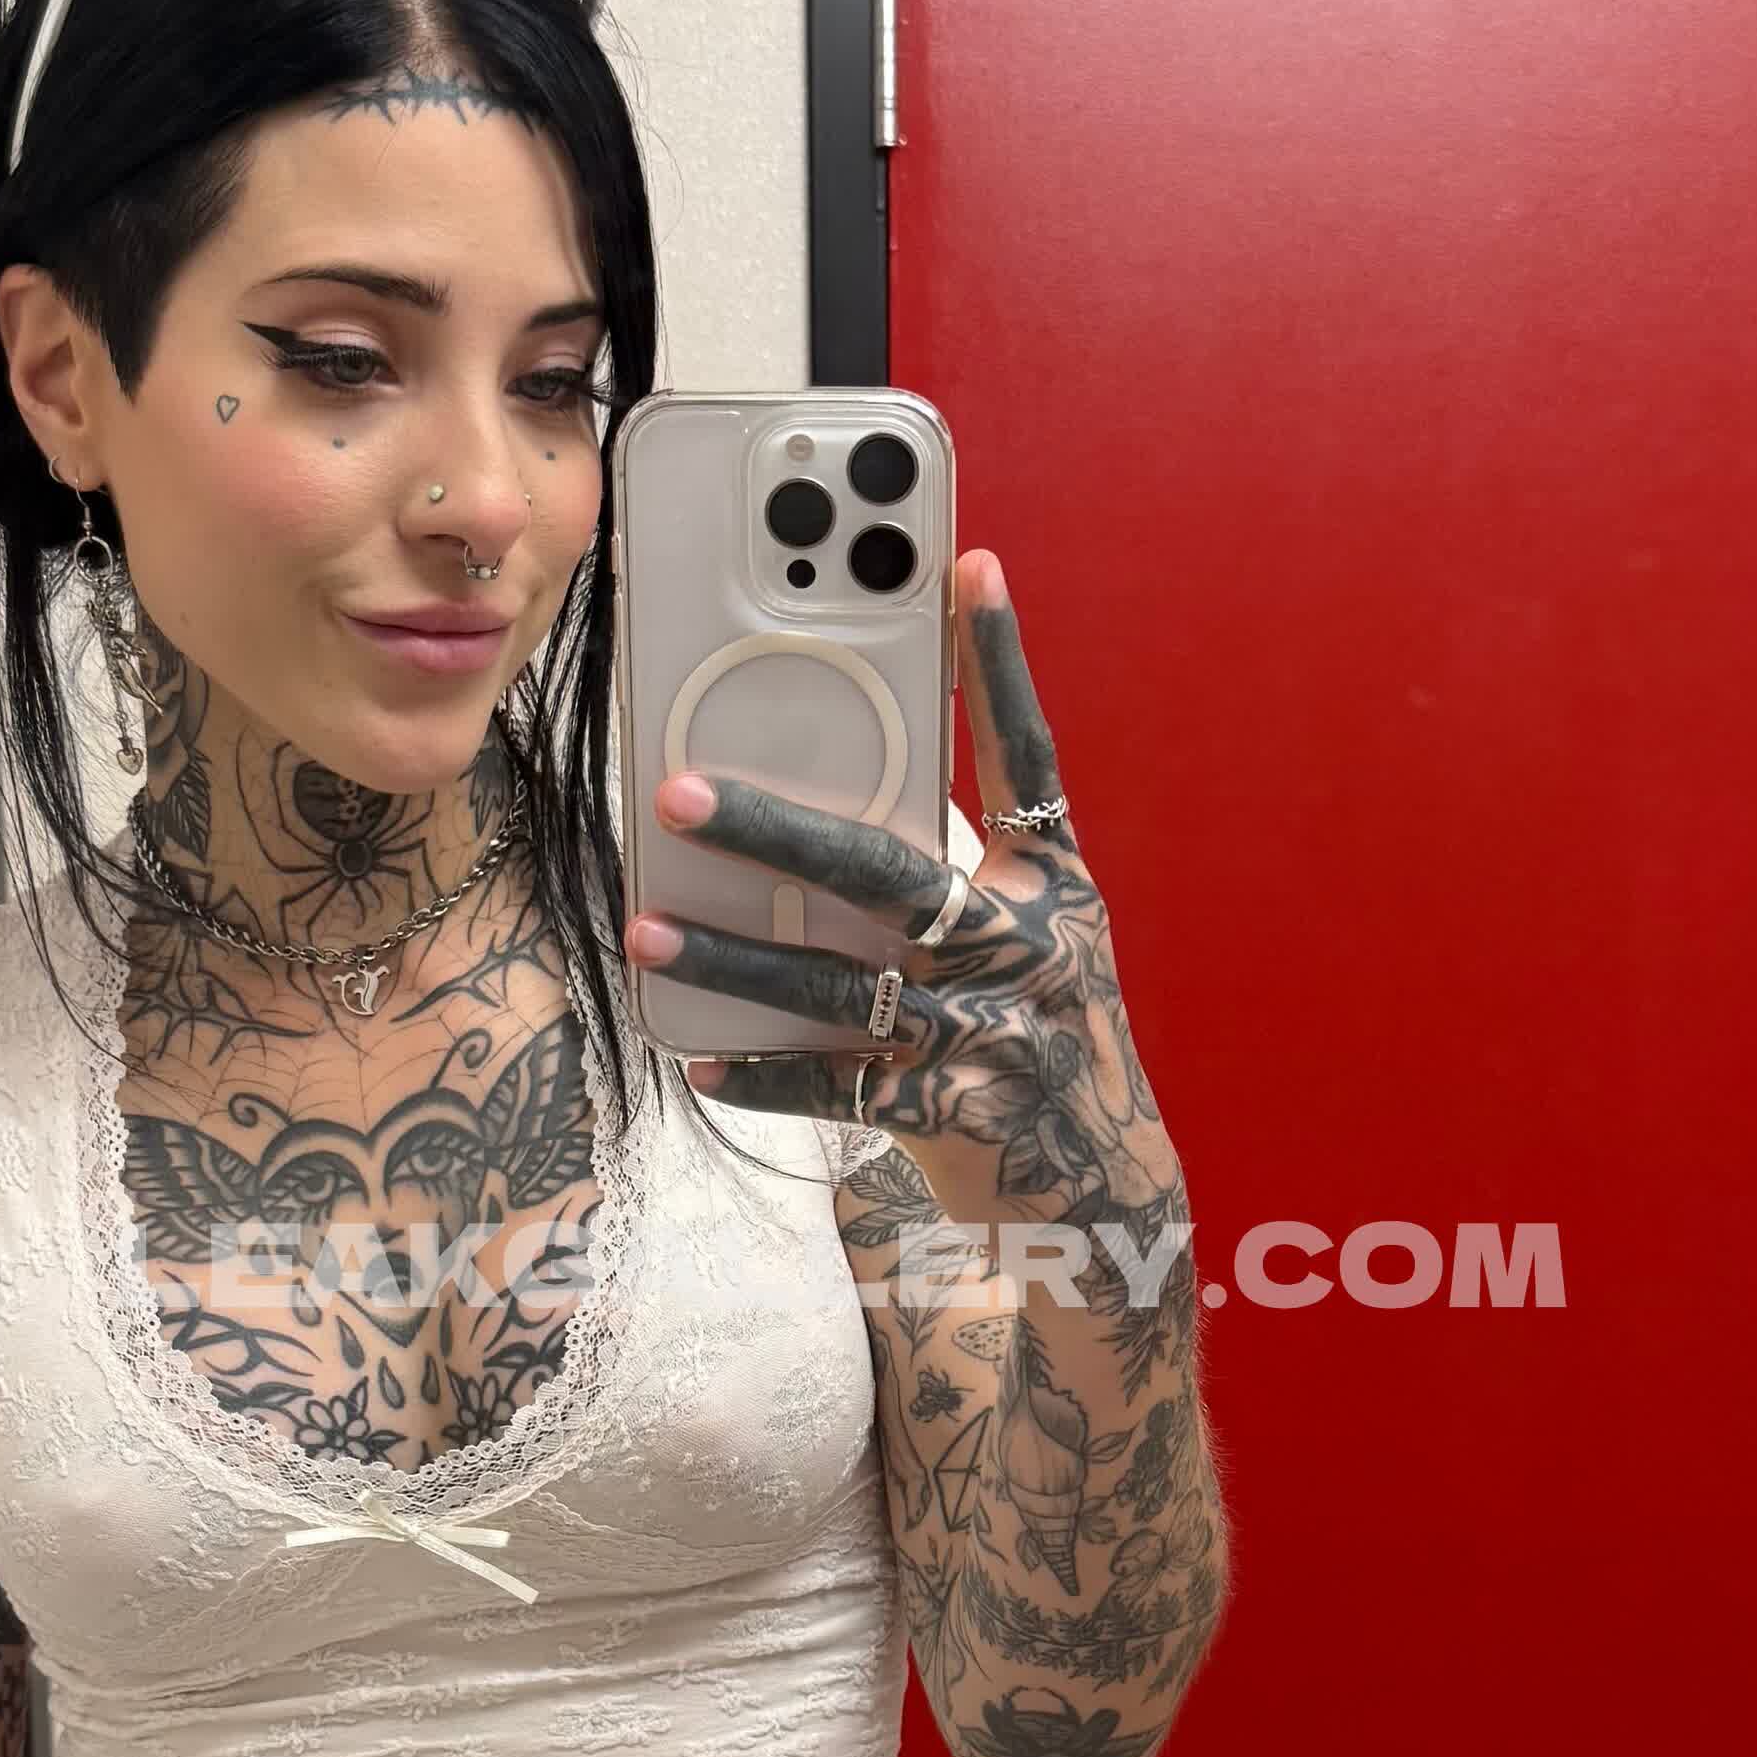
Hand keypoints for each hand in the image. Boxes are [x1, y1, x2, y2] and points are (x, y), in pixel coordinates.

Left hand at [626, 549, 1175, 1229]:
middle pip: (891, 874)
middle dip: (778, 829)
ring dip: (736, 960)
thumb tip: (828, 805)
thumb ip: (959, 870)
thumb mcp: (1036, 940)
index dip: (999, 663)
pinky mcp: (955, 1116)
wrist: (1108, 1191)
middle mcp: (1027, 950)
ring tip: (647, 932)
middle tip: (679, 792)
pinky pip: (842, 1090)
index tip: (966, 564)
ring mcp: (991, 1035)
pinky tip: (701, 1061)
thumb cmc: (1046, 1037)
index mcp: (1054, 889)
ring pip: (842, 988)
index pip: (1029, 756)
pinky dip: (771, 1077)